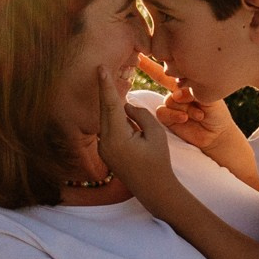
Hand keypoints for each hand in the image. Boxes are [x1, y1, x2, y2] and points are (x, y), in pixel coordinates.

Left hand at [95, 66, 177, 201]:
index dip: (106, 85)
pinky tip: (131, 129)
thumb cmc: (158, 161)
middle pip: (105, 110)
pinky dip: (117, 121)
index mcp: (117, 137)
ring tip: (132, 119)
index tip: (99, 68)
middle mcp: (105, 142)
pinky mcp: (105, 151)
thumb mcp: (155, 133)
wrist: (153, 189)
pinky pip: (110, 129)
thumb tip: (126, 105)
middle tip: (102, 69)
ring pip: (108, 120)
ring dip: (116, 110)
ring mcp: (103, 148)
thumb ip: (140, 114)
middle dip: (106, 91)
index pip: (110, 104)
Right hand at [142, 53, 244, 152]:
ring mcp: (171, 104)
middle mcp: (176, 90)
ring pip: (168, 99)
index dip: (155, 59)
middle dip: (161, 76)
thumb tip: (176, 92)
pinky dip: (174, 115)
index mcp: (187, 81)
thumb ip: (193, 91)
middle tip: (184, 91)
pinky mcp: (167, 118)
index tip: (140, 50)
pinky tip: (186, 118)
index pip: (170, 68)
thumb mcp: (210, 97)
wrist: (216, 135)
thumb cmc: (217, 113)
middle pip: (161, 77)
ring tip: (198, 114)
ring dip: (183, 107)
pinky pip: (163, 112)